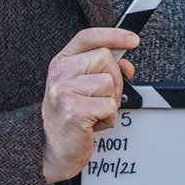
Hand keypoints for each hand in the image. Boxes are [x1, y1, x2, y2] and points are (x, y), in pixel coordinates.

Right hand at [41, 27, 138, 183]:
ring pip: (109, 82)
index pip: (88, 37)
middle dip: (114, 79)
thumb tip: (127, 64)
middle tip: (102, 98)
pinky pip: (109, 106)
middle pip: (105, 58)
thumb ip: (103, 70)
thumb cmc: (69, 117)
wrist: (52, 149)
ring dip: (110, 101)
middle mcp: (59, 74)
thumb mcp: (83, 86)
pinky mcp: (74, 111)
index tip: (132, 40)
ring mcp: (64, 91)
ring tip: (94, 112)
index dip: (113, 35)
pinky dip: (109, 118)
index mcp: (61, 62)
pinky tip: (94, 124)